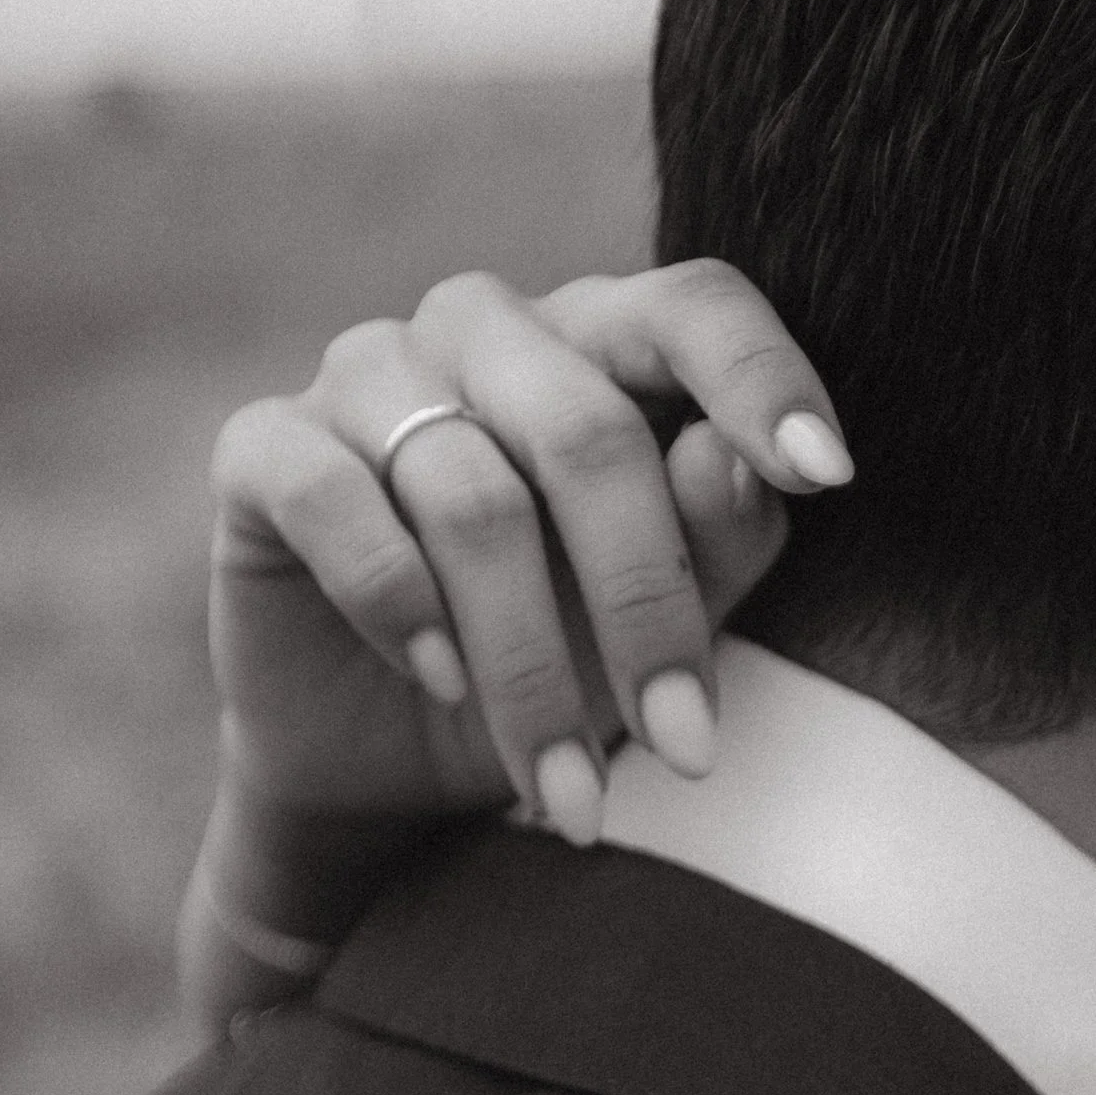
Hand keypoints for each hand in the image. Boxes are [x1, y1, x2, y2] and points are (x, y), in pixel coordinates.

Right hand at [206, 261, 851, 840]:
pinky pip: (333, 499)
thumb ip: (719, 536)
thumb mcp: (663, 621)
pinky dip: (396, 599)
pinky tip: (436, 679)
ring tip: (567, 789)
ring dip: (527, 666)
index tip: (831, 474)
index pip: (693, 306)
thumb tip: (739, 457)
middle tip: (688, 746)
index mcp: (601, 341)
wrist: (385, 764)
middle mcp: (483, 329)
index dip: (762, 377)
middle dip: (644, 605)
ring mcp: (366, 374)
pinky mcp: (264, 448)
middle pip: (586, 427)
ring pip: (469, 493)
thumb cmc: (553, 662)